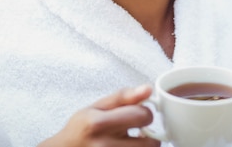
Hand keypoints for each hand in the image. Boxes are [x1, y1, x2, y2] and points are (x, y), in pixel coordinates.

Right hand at [39, 84, 159, 146]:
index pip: (142, 116)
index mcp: (99, 123)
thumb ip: (124, 96)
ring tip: (132, 143)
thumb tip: (149, 89)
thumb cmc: (80, 129)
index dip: (145, 113)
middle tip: (138, 132)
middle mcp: (104, 146)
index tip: (138, 115)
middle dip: (149, 136)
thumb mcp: (96, 107)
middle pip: (151, 143)